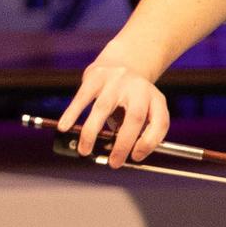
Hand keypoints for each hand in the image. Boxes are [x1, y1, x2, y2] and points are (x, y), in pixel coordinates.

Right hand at [55, 50, 170, 163]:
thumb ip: (134, 132)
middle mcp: (140, 88)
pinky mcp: (97, 76)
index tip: (135, 157)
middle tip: (113, 162)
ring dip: (92, 132)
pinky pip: (83, 96)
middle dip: (123, 144)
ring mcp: (118, 80)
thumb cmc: (131, 99)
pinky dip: (72, 113)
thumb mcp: (143, 112)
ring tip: (85, 151)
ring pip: (104, 107)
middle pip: (135, 117)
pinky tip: (65, 127)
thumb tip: (115, 155)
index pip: (160, 123)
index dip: (149, 143)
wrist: (122, 64)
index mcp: (156, 100)